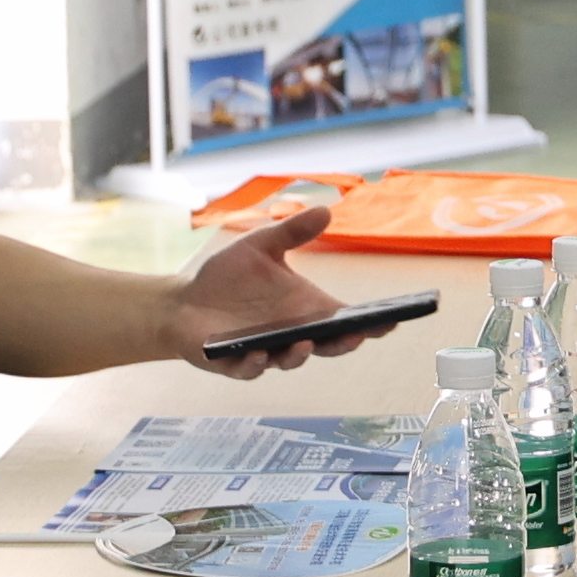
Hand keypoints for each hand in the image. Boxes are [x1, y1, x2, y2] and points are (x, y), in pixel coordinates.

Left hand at [170, 204, 397, 368]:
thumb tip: (326, 209)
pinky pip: (250, 368)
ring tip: (304, 343)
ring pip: (290, 360)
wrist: (183, 299)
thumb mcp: (261, 246)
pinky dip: (256, 363)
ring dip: (300, 355)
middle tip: (360, 335)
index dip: (371, 323)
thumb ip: (292, 232)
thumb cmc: (227, 276)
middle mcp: (291, 334)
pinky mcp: (235, 362)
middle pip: (327, 346)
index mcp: (304, 309)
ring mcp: (266, 351)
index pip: (344, 319)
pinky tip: (258, 352)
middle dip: (345, 343)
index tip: (393, 319)